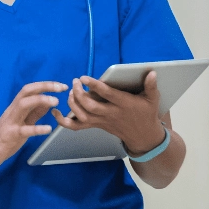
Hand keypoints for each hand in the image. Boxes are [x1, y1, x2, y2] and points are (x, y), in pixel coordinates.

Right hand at [0, 81, 65, 169]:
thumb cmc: (4, 138)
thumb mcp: (21, 122)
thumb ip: (34, 113)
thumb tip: (48, 102)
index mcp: (15, 108)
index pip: (30, 90)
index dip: (46, 85)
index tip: (61, 86)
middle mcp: (12, 111)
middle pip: (26, 91)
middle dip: (44, 86)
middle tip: (61, 88)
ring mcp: (10, 122)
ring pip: (23, 105)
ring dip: (40, 100)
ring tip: (55, 102)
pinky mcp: (10, 135)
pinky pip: (24, 130)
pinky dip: (37, 128)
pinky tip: (48, 129)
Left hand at [51, 71, 165, 153]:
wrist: (143, 136)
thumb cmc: (146, 114)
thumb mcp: (153, 100)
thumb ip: (151, 86)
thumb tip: (152, 72)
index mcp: (124, 104)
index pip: (107, 95)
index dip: (94, 86)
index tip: (84, 78)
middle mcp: (111, 114)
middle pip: (90, 106)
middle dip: (79, 94)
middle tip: (75, 82)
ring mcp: (102, 121)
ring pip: (82, 116)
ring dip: (72, 104)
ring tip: (70, 91)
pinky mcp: (96, 126)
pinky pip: (77, 126)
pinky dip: (64, 122)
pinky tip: (56, 112)